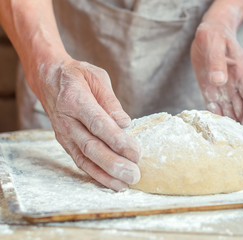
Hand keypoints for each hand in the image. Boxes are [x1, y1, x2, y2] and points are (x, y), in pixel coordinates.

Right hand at [33, 58, 140, 190]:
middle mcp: (67, 121)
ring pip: (84, 158)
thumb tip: (125, 123)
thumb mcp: (97, 78)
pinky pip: (79, 161)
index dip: (117, 140)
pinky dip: (94, 174)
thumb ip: (111, 102)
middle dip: (114, 164)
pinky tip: (110, 182)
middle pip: (91, 146)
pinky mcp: (65, 143)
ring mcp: (63, 134)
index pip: (99, 124)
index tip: (135, 153)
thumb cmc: (78, 76)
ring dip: (105, 174)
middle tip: (134, 175)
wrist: (48, 78)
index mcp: (75, 100)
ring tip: (124, 185)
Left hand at [191, 21, 242, 133]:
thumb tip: (219, 81)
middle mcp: (236, 85)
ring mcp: (225, 89)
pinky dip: (217, 121)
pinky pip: (216, 108)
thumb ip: (217, 62)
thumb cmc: (215, 35)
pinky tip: (215, 133)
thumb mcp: (215, 44)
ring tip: (231, 146)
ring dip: (232, 128)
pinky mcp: (212, 91)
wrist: (208, 32)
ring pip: (231, 112)